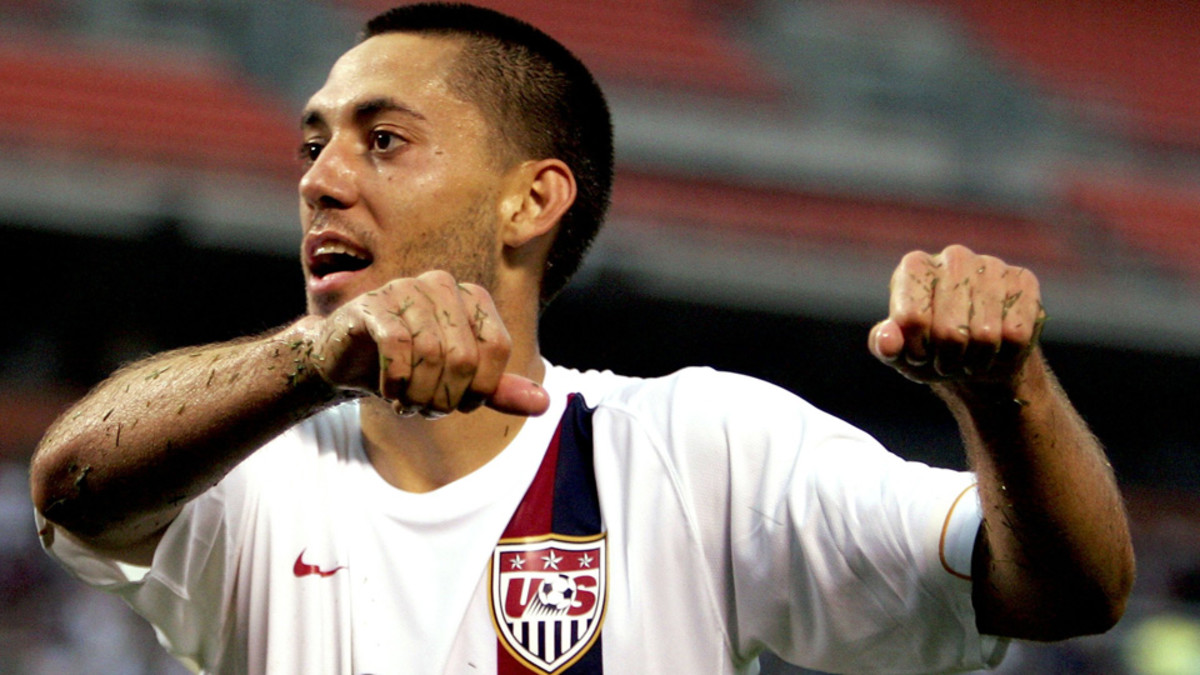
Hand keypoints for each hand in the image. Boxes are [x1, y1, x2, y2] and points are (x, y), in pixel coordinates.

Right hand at [302, 271, 547, 416]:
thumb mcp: (458, 381)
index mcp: (471, 297)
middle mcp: (441, 285)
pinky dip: (395, 380)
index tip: (459, 402)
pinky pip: (396, 346)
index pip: (497, 348)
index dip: (481, 388)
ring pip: (430, 354)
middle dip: (446, 397)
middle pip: (464, 357)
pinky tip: (389, 390)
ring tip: (407, 401)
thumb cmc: (409, 367)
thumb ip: (498, 389)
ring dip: (418, 394)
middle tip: (426, 406)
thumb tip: (544, 403)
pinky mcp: (372, 305)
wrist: (348, 361)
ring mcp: (405, 289)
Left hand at [868, 245, 1045, 384]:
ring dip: (976, 360)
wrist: (978, 355)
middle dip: (948, 359)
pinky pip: (1016, 334)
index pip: (911, 318)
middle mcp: (953, 257)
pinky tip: (998, 349)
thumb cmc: (931, 351)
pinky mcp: (1024, 281)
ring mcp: (991, 265)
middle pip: (949, 331)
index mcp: (914, 267)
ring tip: (970, 357)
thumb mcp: (902, 353)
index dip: (916, 349)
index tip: (919, 355)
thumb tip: (888, 340)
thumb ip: (885, 346)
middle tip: (948, 361)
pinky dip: (1005, 355)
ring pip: (985, 335)